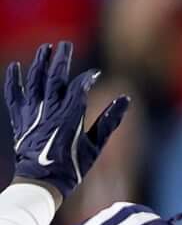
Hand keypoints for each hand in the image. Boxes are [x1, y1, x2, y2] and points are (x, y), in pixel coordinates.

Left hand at [6, 41, 125, 196]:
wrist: (41, 180)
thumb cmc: (72, 167)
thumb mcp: (96, 147)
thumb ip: (109, 121)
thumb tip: (124, 100)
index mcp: (70, 115)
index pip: (79, 87)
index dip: (88, 78)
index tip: (96, 74)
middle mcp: (49, 109)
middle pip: (55, 77)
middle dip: (61, 59)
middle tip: (65, 44)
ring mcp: (32, 111)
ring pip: (34, 80)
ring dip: (39, 62)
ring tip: (45, 48)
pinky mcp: (19, 117)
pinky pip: (14, 94)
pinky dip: (14, 80)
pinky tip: (16, 67)